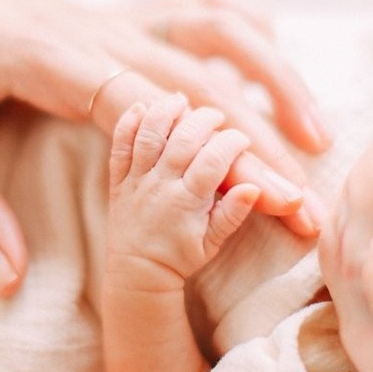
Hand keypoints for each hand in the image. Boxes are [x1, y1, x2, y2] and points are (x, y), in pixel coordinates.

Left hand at [0, 0, 327, 296]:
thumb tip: (6, 278)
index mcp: (44, 60)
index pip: (145, 109)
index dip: (209, 153)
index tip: (264, 199)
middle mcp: (92, 31)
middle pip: (198, 76)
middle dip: (261, 135)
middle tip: (307, 194)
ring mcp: (110, 15)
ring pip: (214, 28)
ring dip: (273, 73)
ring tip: (317, 129)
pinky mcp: (116, 12)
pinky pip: (195, 4)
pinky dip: (243, 26)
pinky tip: (271, 54)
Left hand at [106, 94, 258, 286]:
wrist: (137, 272)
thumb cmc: (180, 257)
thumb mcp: (212, 242)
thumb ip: (233, 213)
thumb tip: (253, 188)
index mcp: (187, 201)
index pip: (214, 160)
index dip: (232, 143)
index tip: (242, 139)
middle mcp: (160, 185)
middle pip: (183, 139)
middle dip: (204, 120)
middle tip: (218, 116)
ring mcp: (137, 180)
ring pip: (149, 135)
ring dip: (165, 112)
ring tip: (181, 99)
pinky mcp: (119, 179)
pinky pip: (119, 146)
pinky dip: (127, 124)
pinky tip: (141, 107)